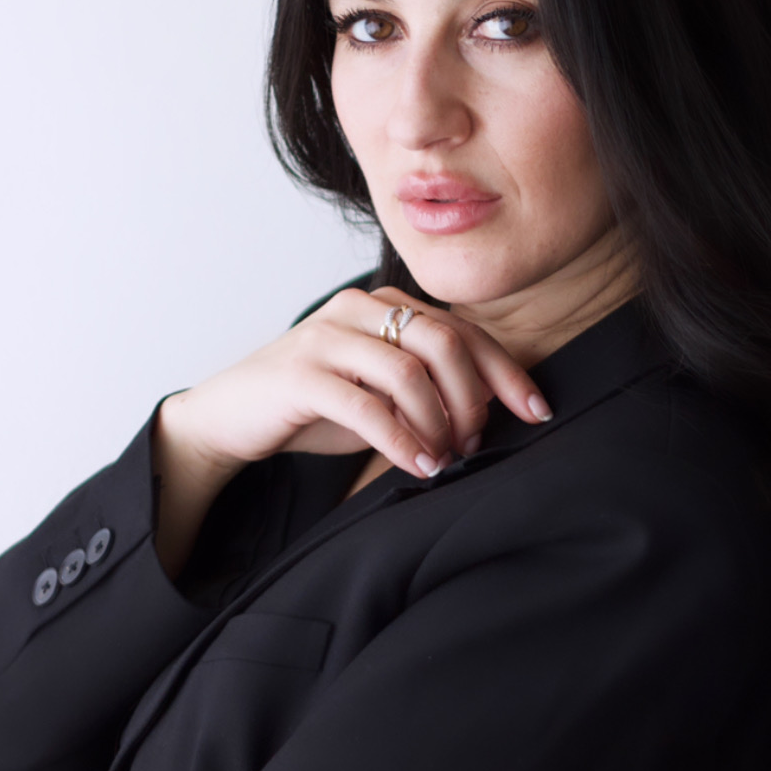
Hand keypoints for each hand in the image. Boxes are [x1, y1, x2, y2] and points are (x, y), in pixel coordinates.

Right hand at [151, 287, 551, 576]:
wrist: (232, 416)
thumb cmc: (314, 405)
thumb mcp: (380, 391)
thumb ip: (428, 387)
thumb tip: (492, 413)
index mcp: (385, 304)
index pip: (464, 330)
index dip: (506, 372)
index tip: (537, 412)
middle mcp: (359, 309)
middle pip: (445, 342)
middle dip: (473, 399)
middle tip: (475, 444)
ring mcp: (327, 336)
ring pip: (409, 371)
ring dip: (439, 423)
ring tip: (446, 459)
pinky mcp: (301, 373)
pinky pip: (367, 405)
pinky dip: (402, 440)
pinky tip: (419, 465)